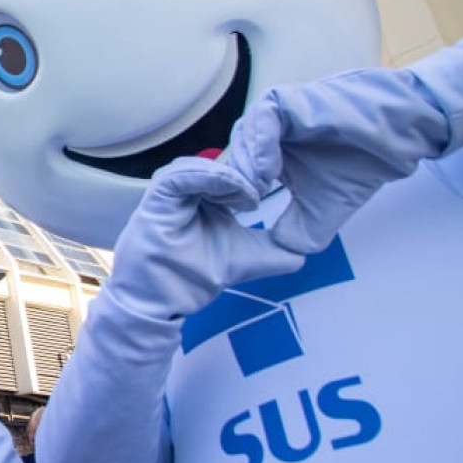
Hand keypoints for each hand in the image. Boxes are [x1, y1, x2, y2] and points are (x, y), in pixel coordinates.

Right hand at [107, 158, 304, 320]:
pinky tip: (235, 193)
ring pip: (202, 165)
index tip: (278, 183)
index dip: (257, 171)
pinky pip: (180, 176)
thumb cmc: (195, 278)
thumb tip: (306, 248)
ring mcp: (171, 193)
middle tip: (270, 183)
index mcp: (206, 197)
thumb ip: (276, 250)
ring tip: (251, 196)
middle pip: (218, 161)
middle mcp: (188, 190)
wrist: (165, 301)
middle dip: (248, 169)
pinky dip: (210, 178)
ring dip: (232, 175)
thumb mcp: (248, 258)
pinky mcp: (157, 198)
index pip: (233, 169)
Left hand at [222, 67, 447, 253]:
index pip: (233, 175)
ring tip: (254, 194)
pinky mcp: (289, 100)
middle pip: (231, 157)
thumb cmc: (361, 167)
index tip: (236, 220)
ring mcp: (276, 116)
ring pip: (241, 138)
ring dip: (244, 168)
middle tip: (240, 208)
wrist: (397, 139)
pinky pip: (262, 118)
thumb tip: (278, 250)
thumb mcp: (323, 210)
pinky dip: (260, 145)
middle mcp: (267, 135)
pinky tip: (268, 172)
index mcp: (269, 157)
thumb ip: (299, 232)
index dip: (230, 197)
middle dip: (230, 184)